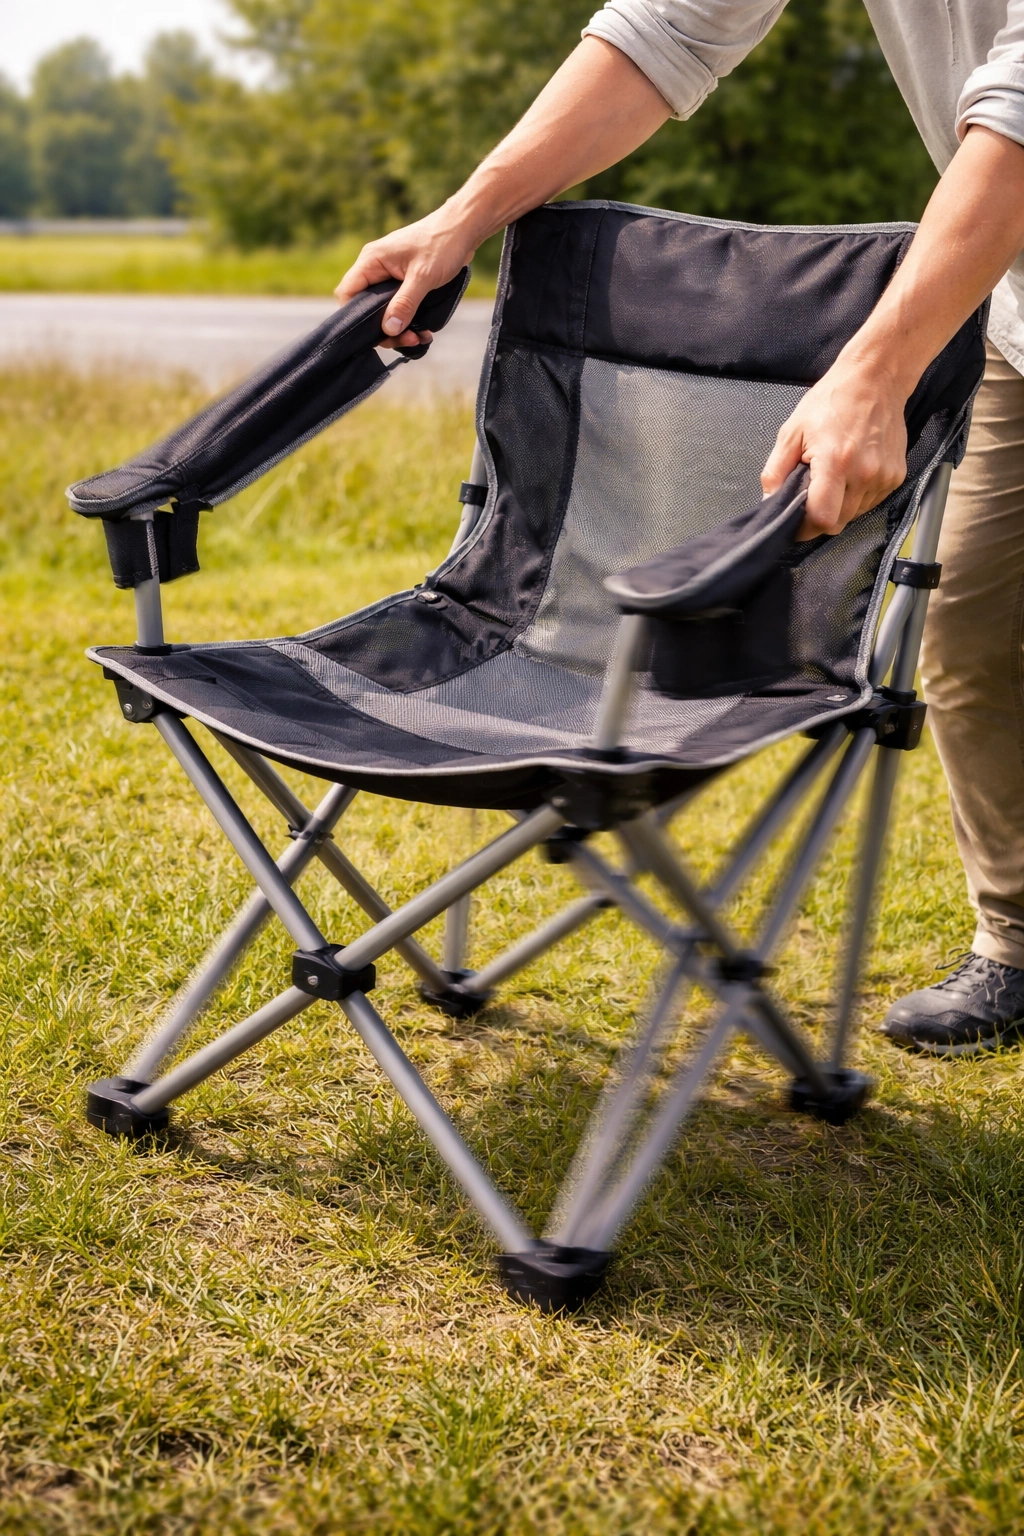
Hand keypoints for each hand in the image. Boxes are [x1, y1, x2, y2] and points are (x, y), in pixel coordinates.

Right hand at [334, 206, 477, 348]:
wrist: (463, 228)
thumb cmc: (442, 244)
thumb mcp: (423, 277)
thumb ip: (404, 303)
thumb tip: (389, 329)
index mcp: (371, 261)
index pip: (347, 293)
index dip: (355, 317)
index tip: (376, 334)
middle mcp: (375, 268)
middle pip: (365, 307)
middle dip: (384, 328)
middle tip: (406, 339)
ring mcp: (389, 274)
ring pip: (383, 310)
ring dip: (399, 327)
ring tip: (418, 338)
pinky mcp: (403, 281)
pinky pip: (398, 306)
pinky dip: (408, 320)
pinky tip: (423, 331)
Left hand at [761, 355, 907, 537]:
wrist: (875, 379)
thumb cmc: (832, 401)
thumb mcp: (792, 431)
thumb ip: (775, 470)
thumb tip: (769, 500)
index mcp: (836, 462)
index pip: (822, 519)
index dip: (805, 528)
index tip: (795, 523)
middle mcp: (864, 474)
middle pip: (838, 522)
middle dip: (820, 517)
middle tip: (810, 496)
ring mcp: (884, 477)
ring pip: (855, 515)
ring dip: (839, 507)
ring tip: (832, 478)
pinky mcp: (897, 476)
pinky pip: (870, 502)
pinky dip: (856, 498)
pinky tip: (850, 474)